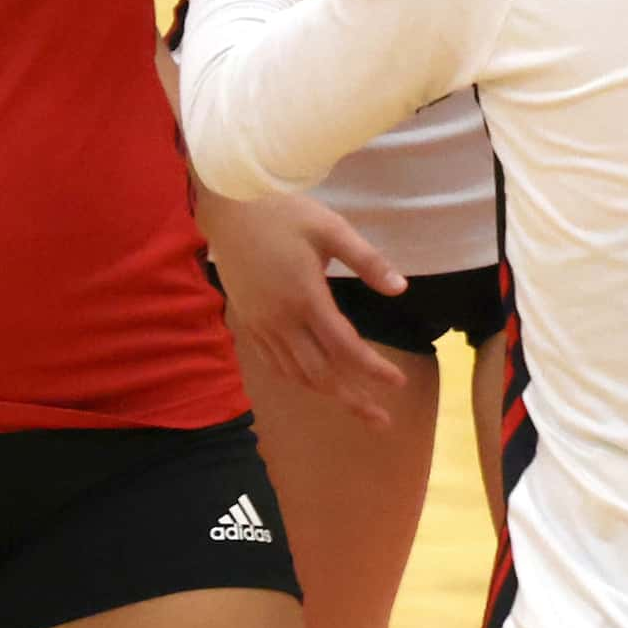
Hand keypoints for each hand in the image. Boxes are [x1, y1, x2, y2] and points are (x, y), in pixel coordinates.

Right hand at [201, 191, 408, 428]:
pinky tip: (313, 382)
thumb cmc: (283, 212)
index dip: (373, 369)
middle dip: (353, 399)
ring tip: (354, 405)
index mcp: (305, 298)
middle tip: (381, 420)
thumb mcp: (331, 228)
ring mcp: (261, 325)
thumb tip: (401, 290)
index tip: (397, 383)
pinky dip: (298, 378)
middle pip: (321, 373)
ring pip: (296, 373)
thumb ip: (367, 261)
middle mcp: (281, 320)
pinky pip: (275, 364)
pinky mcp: (248, 322)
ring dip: (328, 393)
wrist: (227, 207)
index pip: (345, 347)